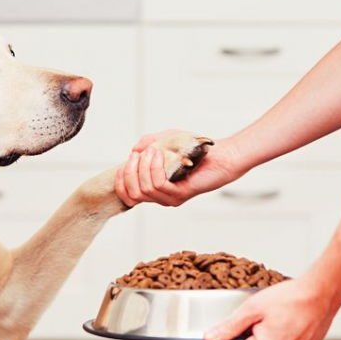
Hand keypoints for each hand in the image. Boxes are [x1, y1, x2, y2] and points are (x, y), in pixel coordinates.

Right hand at [115, 130, 244, 206]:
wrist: (220, 155)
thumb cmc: (194, 149)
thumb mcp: (165, 142)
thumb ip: (147, 144)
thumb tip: (133, 151)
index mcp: (155, 189)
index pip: (128, 196)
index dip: (120, 182)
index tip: (124, 163)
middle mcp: (162, 197)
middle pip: (133, 194)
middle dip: (130, 172)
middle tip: (137, 155)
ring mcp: (170, 198)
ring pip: (145, 189)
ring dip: (143, 167)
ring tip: (152, 151)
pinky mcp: (180, 194)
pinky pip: (158, 184)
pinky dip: (154, 167)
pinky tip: (158, 154)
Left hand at [204, 275, 340, 339]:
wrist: (321, 295)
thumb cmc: (290, 299)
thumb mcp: (252, 309)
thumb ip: (229, 326)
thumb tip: (210, 338)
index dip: (234, 335)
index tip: (246, 322)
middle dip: (253, 336)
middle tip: (267, 318)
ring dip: (269, 338)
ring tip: (280, 320)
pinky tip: (290, 325)